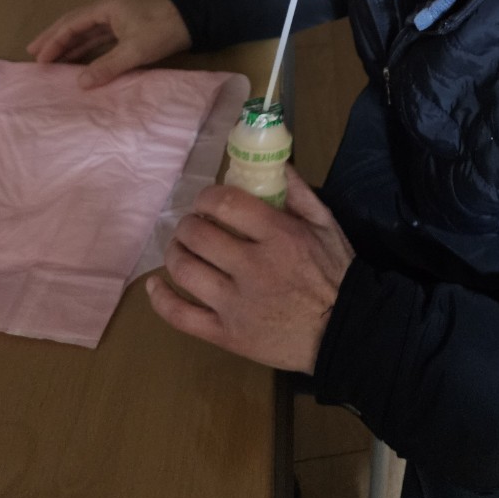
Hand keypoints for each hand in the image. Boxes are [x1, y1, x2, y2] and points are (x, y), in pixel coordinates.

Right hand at [27, 0, 191, 87]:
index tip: (39, 58)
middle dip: (54, 39)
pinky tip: (76, 60)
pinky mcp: (124, 26)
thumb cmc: (162, 32)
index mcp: (106, 7)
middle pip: (74, 24)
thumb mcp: (135, 51)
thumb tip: (80, 83)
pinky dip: (85, 48)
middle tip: (32, 54)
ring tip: (50, 59)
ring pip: (85, 31)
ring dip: (68, 45)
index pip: (72, 23)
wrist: (192, 22)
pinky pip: (97, 37)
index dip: (54, 41)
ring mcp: (115, 17)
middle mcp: (107, 9)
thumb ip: (107, 66)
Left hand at [145, 167, 353, 373]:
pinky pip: (181, 316)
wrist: (343, 330)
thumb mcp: (326, 223)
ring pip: (185, 271)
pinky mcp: (227, 335)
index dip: (206, 197)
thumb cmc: (334, 273)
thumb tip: (274, 162)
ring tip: (180, 248)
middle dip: (188, 224)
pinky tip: (154, 285)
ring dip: (174, 253)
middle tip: (193, 225)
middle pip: (198, 236)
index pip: (225, 204)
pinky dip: (161, 298)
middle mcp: (253, 268)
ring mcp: (236, 304)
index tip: (207, 201)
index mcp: (278, 236)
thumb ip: (299, 191)